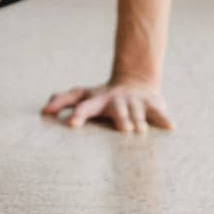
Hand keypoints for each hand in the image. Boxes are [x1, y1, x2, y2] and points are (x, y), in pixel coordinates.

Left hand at [43, 77, 174, 132]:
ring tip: (139, 131)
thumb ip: (62, 100)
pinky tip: (170, 128)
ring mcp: (134, 102)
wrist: (135, 81)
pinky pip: (158, 113)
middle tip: (123, 129)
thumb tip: (43, 110)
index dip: (78, 114)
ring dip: (138, 121)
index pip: (85, 106)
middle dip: (119, 118)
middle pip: (116, 110)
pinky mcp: (152, 104)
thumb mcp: (82, 95)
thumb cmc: (102, 96)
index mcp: (97, 100)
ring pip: (137, 113)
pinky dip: (164, 119)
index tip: (71, 124)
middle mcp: (116, 100)